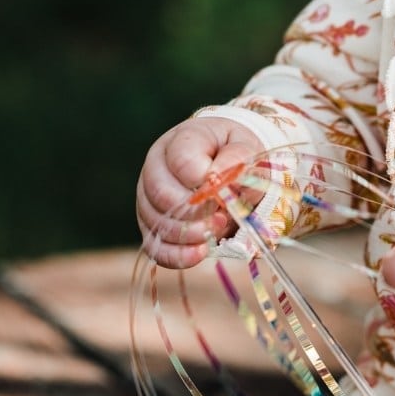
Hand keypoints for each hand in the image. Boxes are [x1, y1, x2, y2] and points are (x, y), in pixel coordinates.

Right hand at [136, 117, 263, 268]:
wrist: (229, 165)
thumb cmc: (236, 154)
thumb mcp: (246, 147)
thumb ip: (237, 158)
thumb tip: (215, 176)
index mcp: (181, 141)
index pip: (181, 160)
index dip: (204, 180)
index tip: (224, 190)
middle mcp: (156, 166)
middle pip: (162, 193)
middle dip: (195, 212)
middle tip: (222, 218)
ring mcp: (148, 196)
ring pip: (156, 221)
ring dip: (188, 234)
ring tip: (218, 230)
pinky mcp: (151, 224)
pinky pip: (154, 245)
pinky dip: (176, 255)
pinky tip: (199, 253)